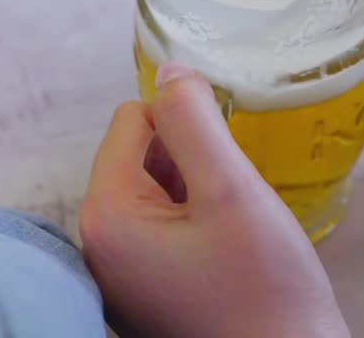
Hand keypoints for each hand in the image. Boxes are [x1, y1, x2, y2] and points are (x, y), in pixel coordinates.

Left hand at [81, 64, 349, 337]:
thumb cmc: (266, 293)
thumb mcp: (232, 190)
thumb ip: (195, 121)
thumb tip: (170, 68)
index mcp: (106, 216)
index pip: (133, 119)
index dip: (187, 125)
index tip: (225, 165)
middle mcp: (97, 247)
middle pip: (139, 154)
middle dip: (191, 162)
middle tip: (233, 206)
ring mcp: (118, 276)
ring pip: (155, 190)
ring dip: (196, 194)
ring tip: (234, 235)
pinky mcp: (142, 294)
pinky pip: (163, 229)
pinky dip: (197, 226)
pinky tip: (229, 256)